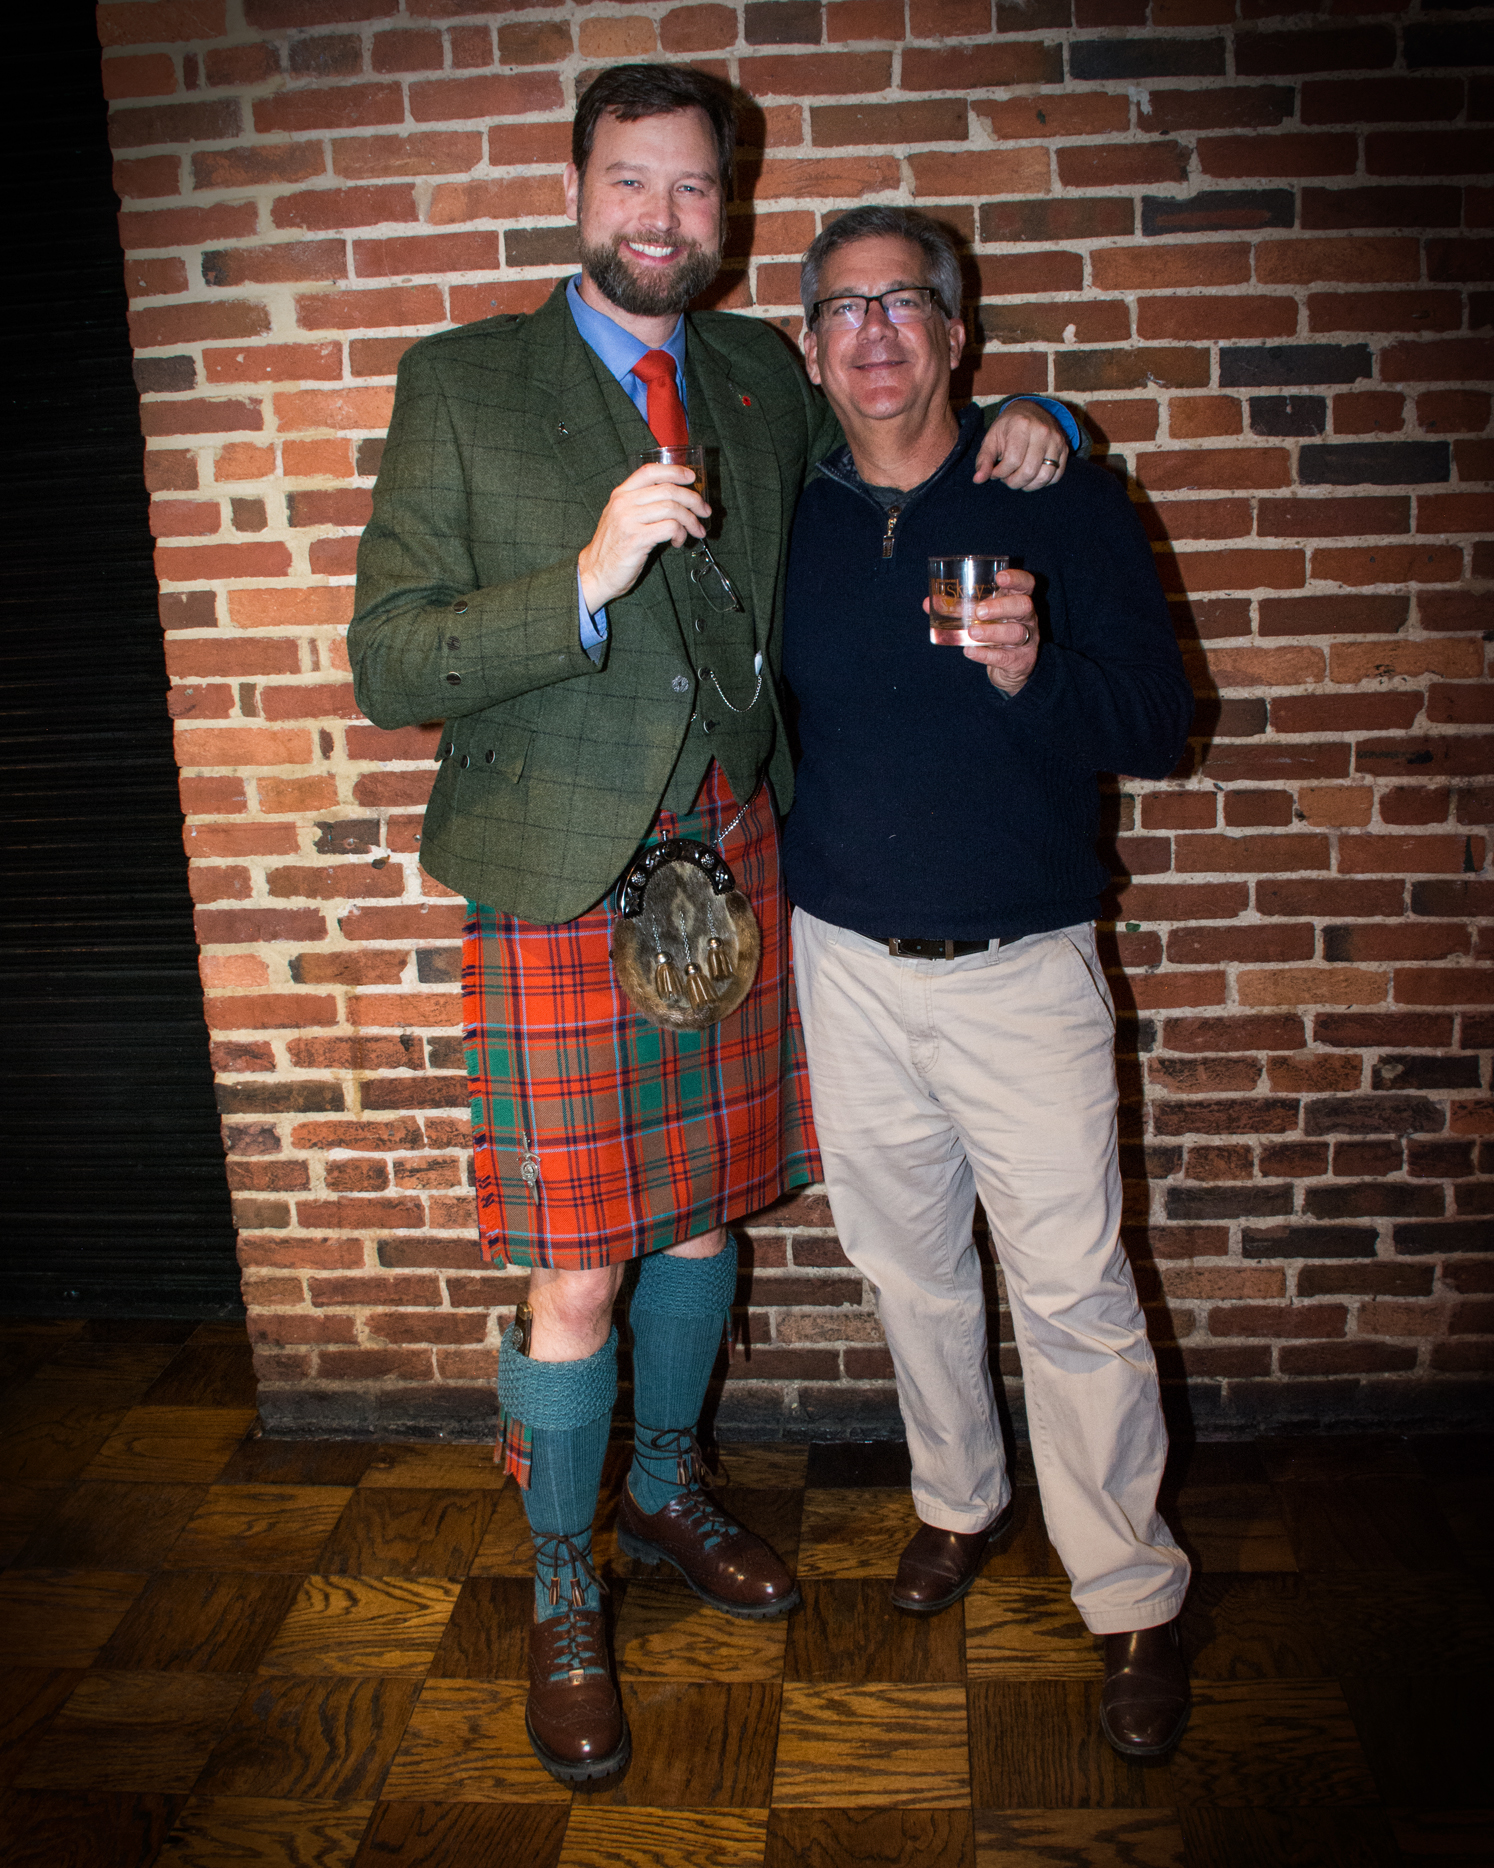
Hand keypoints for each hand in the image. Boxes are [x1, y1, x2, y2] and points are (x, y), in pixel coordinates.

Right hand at [578, 464, 709, 613]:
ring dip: (690, 520)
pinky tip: (678, 542)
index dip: (674, 471)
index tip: (691, 477)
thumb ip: (642, 504)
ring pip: (672, 508)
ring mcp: (629, 520)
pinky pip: (669, 528)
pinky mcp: (636, 539)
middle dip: (693, 499)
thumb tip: (677, 499)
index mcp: (621, 494)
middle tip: (704, 511)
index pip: (650, 471)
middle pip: (668, 490)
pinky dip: (681, 534)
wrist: (595, 572)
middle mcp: (624, 503)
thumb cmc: (613, 547)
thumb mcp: (621, 517)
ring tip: (695, 531)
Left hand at [924, 566, 1038, 694]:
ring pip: (1016, 633)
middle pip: (1024, 606)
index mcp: (1017, 601)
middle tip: (979, 612)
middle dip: (1001, 606)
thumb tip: (928, 603)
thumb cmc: (995, 633)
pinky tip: (970, 651)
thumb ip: (958, 609)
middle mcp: (1027, 619)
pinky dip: (986, 654)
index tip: (1000, 577)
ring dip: (992, 632)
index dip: (1017, 578)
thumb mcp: (980, 619)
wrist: (1010, 669)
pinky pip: (1004, 657)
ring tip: (971, 632)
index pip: (1026, 584)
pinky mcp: (1020, 661)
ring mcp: (1027, 641)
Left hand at [972, 399, 1069, 490]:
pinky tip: (1032, 476)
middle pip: (1028, 472)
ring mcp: (1056, 440)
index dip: (1000, 473)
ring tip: (1018, 478)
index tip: (995, 473)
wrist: (1030, 411)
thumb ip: (984, 460)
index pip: (1012, 461)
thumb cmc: (1008, 428)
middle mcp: (1042, 431)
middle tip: (1007, 478)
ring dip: (1028, 485)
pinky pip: (1056, 476)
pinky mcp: (1065, 449)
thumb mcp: (991, 439)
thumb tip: (978, 480)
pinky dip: (1043, 482)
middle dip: (1014, 482)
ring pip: (1044, 476)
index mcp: (1022, 425)